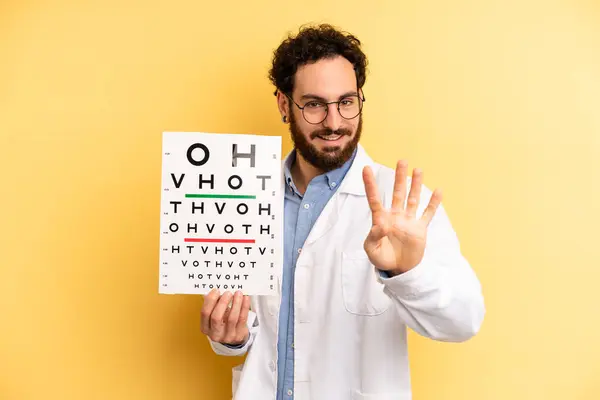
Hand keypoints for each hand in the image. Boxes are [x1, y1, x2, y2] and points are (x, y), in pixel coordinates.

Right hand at [201, 289, 250, 345]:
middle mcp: (215, 334)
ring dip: (236, 303)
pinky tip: (245, 298)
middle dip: (223, 302)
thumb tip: (218, 292)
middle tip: (228, 293)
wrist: (234, 336)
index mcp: (205, 328)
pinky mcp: (239, 335)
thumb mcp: (215, 316)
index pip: (205, 313)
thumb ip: (214, 305)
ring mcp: (227, 336)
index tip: (216, 291)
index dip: (210, 301)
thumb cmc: (223, 323)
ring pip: (232, 318)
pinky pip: (242, 318)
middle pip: (216, 317)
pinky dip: (244, 306)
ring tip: (238, 293)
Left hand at [362, 160, 442, 275]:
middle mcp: (395, 216)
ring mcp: (408, 221)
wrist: (398, 269)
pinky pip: (428, 214)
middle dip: (399, 178)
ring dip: (416, 185)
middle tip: (402, 161)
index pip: (375, 199)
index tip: (366, 169)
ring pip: (413, 199)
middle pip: (398, 193)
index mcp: (381, 220)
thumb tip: (380, 225)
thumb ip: (373, 237)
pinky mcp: (420, 229)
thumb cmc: (381, 258)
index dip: (370, 185)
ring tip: (418, 170)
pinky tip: (439, 191)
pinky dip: (433, 203)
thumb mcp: (371, 250)